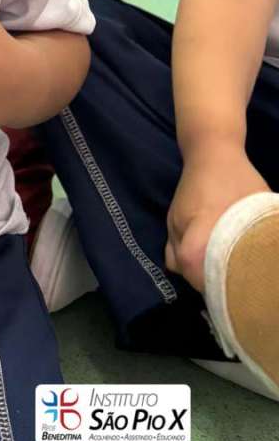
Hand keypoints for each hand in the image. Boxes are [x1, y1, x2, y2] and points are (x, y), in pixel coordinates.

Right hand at [165, 145, 269, 291]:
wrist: (209, 150)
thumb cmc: (239, 178)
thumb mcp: (259, 204)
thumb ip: (265, 233)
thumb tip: (276, 258)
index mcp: (202, 218)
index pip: (191, 258)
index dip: (206, 279)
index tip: (228, 290)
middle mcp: (181, 224)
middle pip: (183, 266)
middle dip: (205, 282)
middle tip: (230, 290)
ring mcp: (173, 223)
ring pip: (176, 260)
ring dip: (195, 272)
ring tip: (219, 277)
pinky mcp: (172, 222)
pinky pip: (174, 250)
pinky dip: (186, 262)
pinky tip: (206, 262)